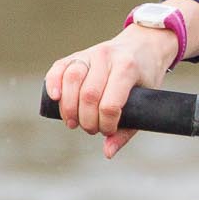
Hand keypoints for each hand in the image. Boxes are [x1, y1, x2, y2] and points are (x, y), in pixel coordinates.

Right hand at [44, 26, 180, 158]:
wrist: (143, 47)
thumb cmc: (144, 78)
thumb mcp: (146, 101)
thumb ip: (127, 128)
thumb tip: (108, 153)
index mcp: (128, 68)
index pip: (111, 104)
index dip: (106, 124)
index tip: (108, 131)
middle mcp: (107, 58)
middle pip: (89, 94)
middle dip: (86, 119)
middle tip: (90, 129)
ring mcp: (90, 53)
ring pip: (71, 79)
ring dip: (68, 107)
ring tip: (72, 122)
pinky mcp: (76, 55)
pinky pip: (59, 68)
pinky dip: (53, 83)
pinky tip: (55, 98)